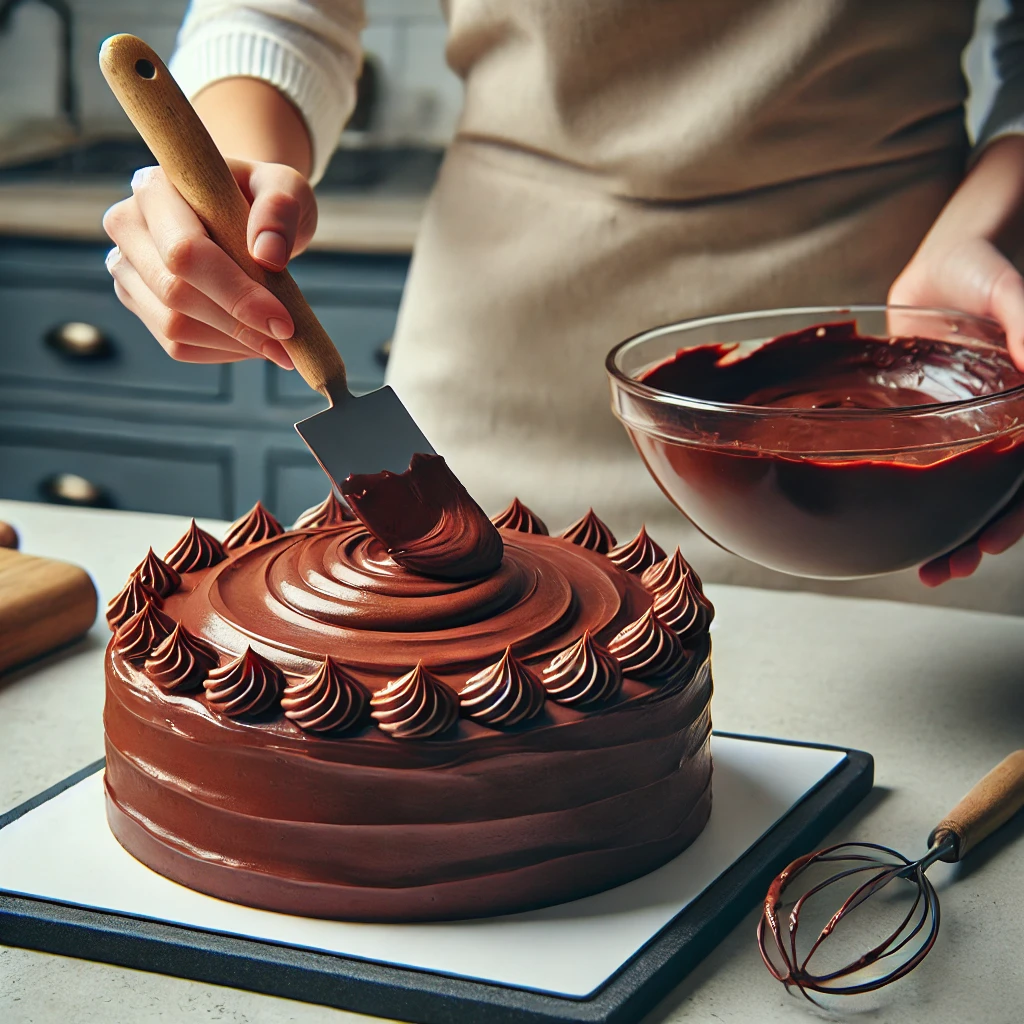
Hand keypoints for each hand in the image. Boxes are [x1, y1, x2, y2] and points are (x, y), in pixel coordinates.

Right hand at [102, 158, 317, 368]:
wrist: (243, 213)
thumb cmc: (262, 197)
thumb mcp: (284, 188)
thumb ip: (279, 210)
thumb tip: (268, 256)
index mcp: (155, 189)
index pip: (184, 252)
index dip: (235, 293)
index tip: (283, 321)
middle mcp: (128, 226)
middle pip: (173, 293)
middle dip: (237, 325)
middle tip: (288, 342)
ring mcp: (127, 268)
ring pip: (172, 326)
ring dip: (232, 343)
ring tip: (278, 344)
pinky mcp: (138, 302)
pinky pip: (177, 345)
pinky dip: (222, 351)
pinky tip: (254, 342)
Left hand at [889, 136, 1023, 585]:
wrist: (947, 257)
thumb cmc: (985, 265)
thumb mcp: (1006, 288)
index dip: (1015, 513)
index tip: (991, 543)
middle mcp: (1006, 424)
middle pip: (1007, 494)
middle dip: (984, 538)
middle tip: (949, 570)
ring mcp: (975, 427)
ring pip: (974, 492)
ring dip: (959, 533)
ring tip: (933, 571)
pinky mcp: (940, 422)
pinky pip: (937, 468)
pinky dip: (925, 498)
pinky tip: (904, 526)